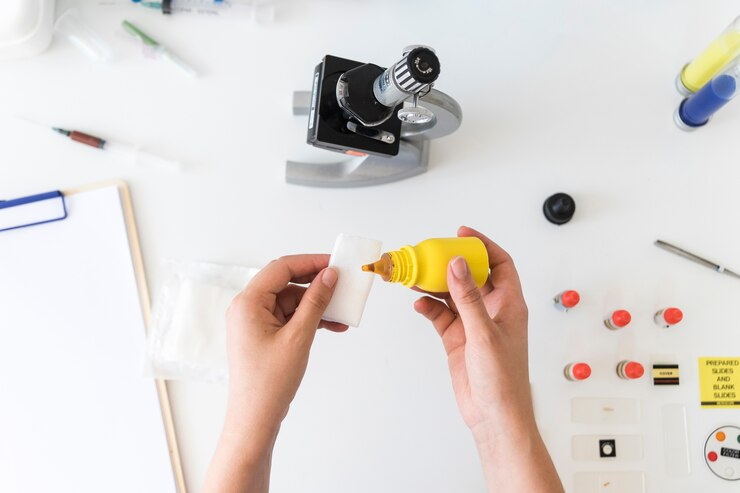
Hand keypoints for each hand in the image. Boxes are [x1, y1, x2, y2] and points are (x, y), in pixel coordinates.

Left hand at [204, 254, 345, 492]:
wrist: (256, 418)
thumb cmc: (269, 381)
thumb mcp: (299, 337)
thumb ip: (315, 302)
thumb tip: (329, 276)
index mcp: (248, 302)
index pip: (281, 268)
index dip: (310, 262)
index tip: (335, 264)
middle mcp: (247, 308)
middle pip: (286, 283)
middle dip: (316, 284)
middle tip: (342, 283)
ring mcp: (255, 322)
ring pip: (291, 302)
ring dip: (317, 305)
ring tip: (343, 312)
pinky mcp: (264, 335)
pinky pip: (289, 318)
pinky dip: (309, 320)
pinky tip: (333, 326)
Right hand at [414, 226, 562, 491]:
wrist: (493, 415)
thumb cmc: (503, 380)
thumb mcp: (484, 333)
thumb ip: (468, 298)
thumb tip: (457, 265)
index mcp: (508, 304)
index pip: (499, 263)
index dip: (483, 245)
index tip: (462, 234)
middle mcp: (491, 310)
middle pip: (471, 276)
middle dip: (451, 263)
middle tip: (430, 253)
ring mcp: (473, 325)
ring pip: (452, 295)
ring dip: (435, 285)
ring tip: (416, 276)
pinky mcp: (458, 339)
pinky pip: (441, 316)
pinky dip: (429, 308)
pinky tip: (419, 305)